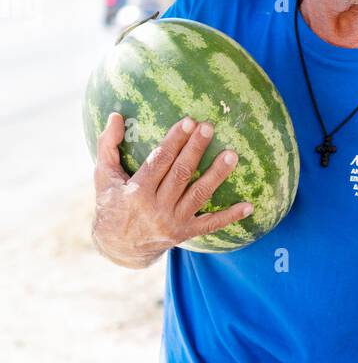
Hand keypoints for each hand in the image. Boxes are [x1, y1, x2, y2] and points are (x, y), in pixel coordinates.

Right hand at [92, 113, 253, 266]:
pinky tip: (248, 205)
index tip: (189, 121)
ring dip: (216, 175)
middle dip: (196, 149)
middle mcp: (156, 207)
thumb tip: (116, 116)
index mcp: (137, 191)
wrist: (119, 247)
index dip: (174, 141)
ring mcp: (173, 222)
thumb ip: (108, 145)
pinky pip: (211, 224)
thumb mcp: (103, 176)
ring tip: (231, 155)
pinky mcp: (185, 233)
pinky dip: (230, 216)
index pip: (159, 161)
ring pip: (199, 195)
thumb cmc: (111, 204)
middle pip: (181, 174)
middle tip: (210, 127)